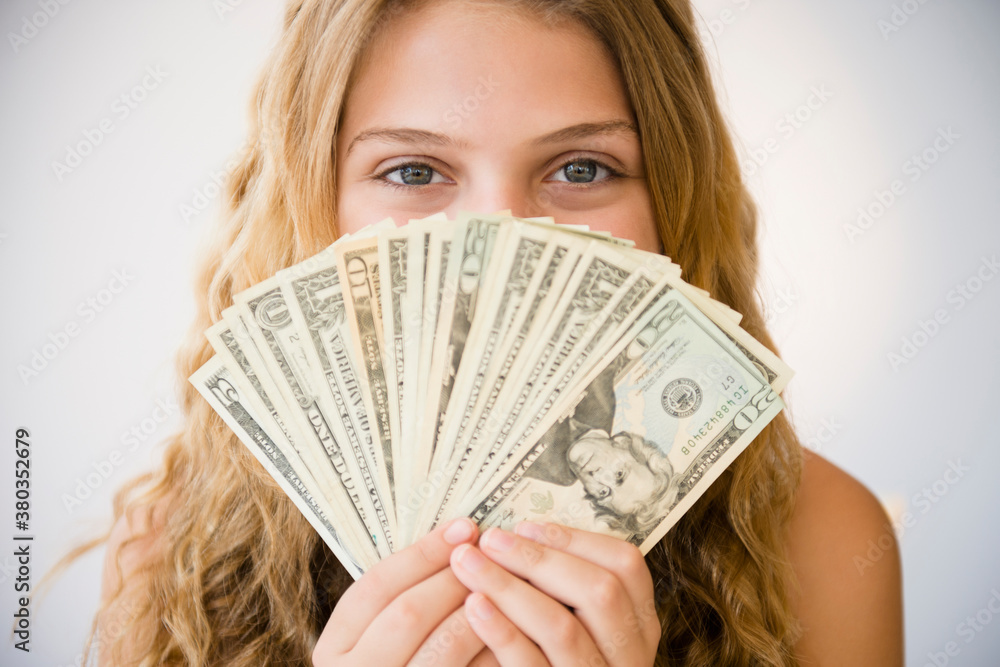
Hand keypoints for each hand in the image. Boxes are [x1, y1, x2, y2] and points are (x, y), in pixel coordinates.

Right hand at [312, 518, 498, 665]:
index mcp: (333, 649)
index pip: (376, 585)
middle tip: (494, 551)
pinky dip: (498, 649)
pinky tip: (521, 627)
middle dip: (456, 575)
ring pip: (446, 646)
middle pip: (409, 612)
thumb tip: (462, 537)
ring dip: (484, 609)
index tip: (465, 526)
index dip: (424, 551)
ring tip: (511, 584)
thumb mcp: (383, 637)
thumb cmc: (401, 665)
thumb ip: (406, 598)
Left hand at [450, 522, 659, 665]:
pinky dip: (502, 632)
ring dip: (510, 587)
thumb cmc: (545, 661)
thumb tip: (517, 534)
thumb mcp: (574, 627)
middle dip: (538, 558)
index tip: (525, 526)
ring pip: (564, 628)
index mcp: (638, 628)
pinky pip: (531, 666)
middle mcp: (629, 658)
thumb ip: (563, 591)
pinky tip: (473, 607)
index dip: (574, 539)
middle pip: (600, 591)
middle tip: (489, 539)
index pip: (626, 566)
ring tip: (467, 563)